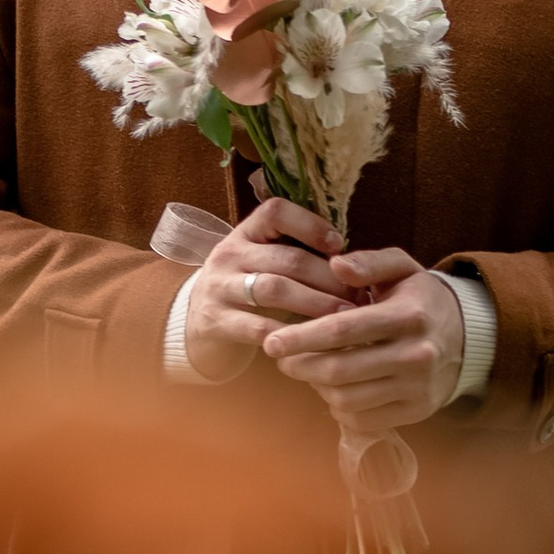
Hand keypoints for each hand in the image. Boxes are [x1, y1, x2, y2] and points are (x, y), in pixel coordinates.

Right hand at [179, 191, 344, 380]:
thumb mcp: (261, 264)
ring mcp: (219, 287)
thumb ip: (296, 255)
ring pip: (274, 290)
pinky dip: (288, 334)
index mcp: (245, 234)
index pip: (275, 212)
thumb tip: (353, 262)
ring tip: (344, 317)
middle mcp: (229, 254)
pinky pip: (256, 327)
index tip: (339, 246)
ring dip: (315, 303)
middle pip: (287, 259)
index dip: (310, 224)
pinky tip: (313, 342)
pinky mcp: (214, 321)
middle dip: (328, 277)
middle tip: (358, 295)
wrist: (195, 326)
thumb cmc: (245, 292)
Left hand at [263, 245, 467, 435]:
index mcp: (408, 315)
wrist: (467, 337)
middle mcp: (416, 355)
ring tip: (307, 370)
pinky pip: (362, 419)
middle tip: (281, 359)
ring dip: (316, 387)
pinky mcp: (417, 411)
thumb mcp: (402, 268)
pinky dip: (338, 407)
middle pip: (339, 370)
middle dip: (300, 366)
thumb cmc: (420, 299)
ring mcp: (417, 388)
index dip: (301, 337)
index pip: (342, 331)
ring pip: (347, 398)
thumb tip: (335, 264)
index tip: (271, 341)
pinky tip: (333, 389)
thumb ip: (369, 262)